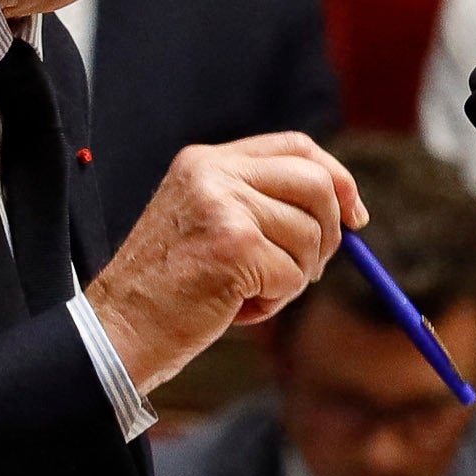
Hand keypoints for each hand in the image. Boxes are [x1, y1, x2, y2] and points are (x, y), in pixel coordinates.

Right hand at [87, 134, 358, 393]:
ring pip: (310, 236)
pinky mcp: (234, 245)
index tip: (356, 216)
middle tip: (309, 270)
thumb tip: (347, 208)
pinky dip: (275, 301)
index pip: (296, 147)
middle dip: (330, 232)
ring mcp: (224, 206)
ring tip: (248, 293)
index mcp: (207, 161)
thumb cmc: (171, 288)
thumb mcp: (211, 224)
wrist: (120, 328)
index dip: (337, 178)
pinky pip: (293, 275)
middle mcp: (214, 173)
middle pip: (316, 184)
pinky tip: (235, 308)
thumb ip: (262, 203)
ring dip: (293, 277)